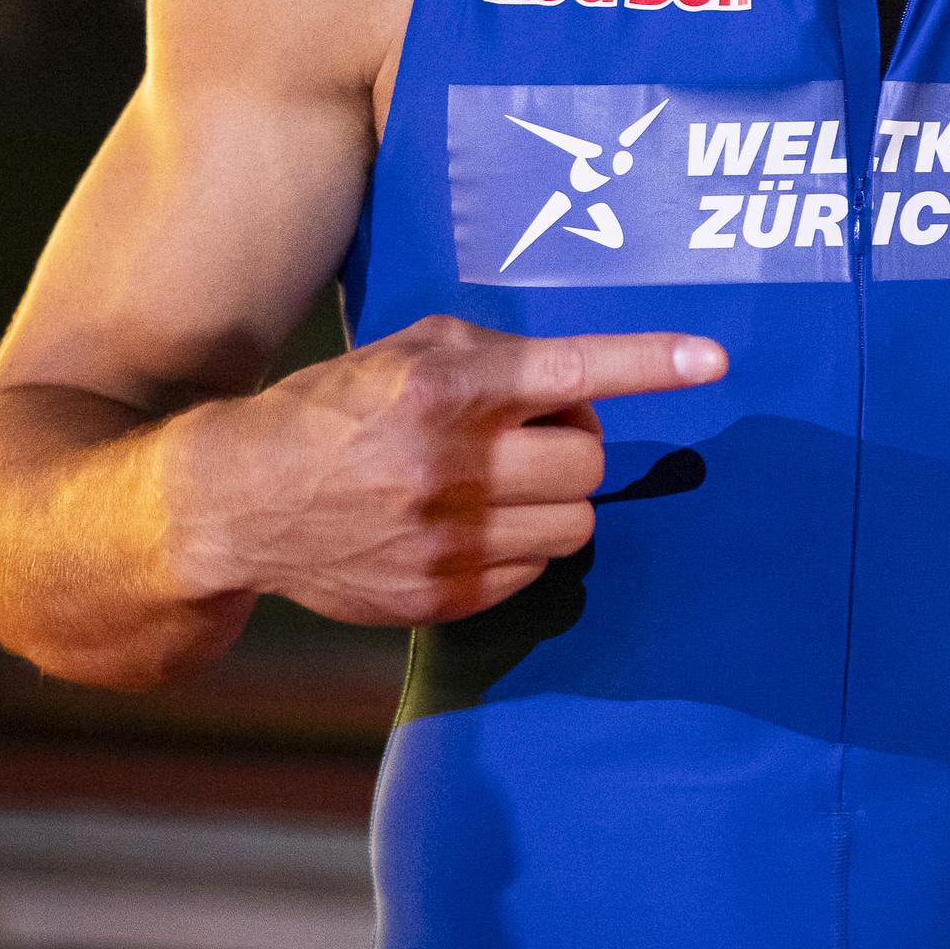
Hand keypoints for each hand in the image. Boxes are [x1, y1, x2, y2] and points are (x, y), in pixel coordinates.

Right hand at [164, 316, 722, 624]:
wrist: (236, 501)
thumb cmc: (336, 410)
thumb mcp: (409, 352)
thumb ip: (499, 358)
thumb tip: (583, 387)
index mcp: (447, 389)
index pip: (571, 371)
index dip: (650, 363)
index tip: (713, 360)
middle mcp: (452, 465)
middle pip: (589, 459)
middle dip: (572, 443)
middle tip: (527, 435)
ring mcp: (447, 539)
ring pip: (576, 524)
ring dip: (555, 501)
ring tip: (498, 483)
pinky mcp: (440, 597)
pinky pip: (536, 574)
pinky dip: (520, 549)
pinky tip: (467, 527)